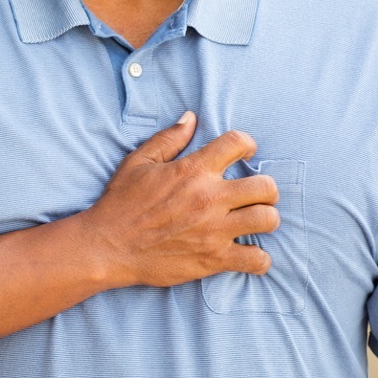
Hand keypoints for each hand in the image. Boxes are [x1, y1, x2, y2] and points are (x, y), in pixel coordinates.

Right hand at [80, 111, 279, 288]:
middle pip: (265, 186)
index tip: (244, 152)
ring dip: (265, 219)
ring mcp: (215, 230)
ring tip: (254, 221)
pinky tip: (247, 253)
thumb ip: (168, 139)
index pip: (237, 143)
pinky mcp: (214, 259)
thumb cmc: (121, 202)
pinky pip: (257, 260)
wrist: (108, 246)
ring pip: (268, 220)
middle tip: (254, 194)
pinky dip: (258, 258)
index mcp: (193, 170)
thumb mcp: (138, 162)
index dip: (246, 144)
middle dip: (265, 188)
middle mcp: (210, 197)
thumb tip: (191, 118)